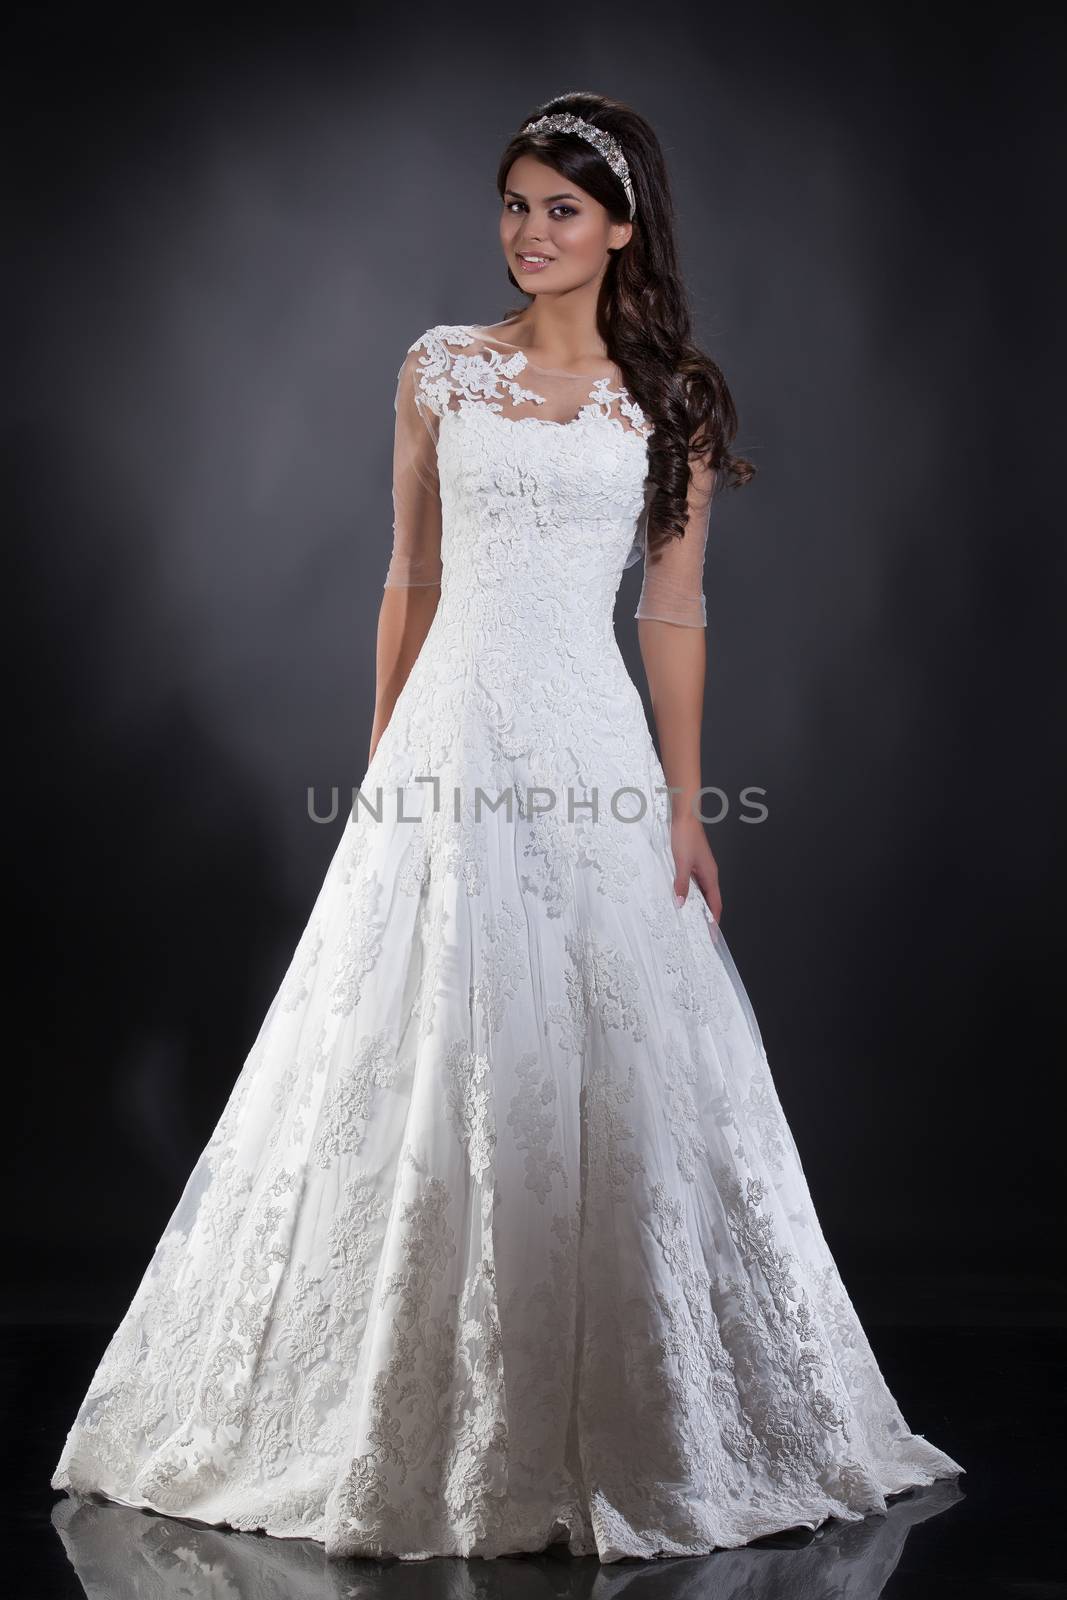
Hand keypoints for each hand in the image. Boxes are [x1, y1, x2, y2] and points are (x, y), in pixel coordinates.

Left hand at [670, 813, 721, 933]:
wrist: (685, 816)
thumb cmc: (686, 836)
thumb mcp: (681, 863)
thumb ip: (682, 884)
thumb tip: (682, 904)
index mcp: (710, 876)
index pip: (715, 904)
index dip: (714, 920)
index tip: (712, 935)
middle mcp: (709, 874)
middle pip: (710, 900)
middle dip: (707, 917)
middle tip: (700, 933)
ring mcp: (702, 868)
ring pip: (702, 892)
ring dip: (698, 906)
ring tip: (691, 920)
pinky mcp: (694, 863)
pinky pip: (695, 884)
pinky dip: (691, 894)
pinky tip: (682, 897)